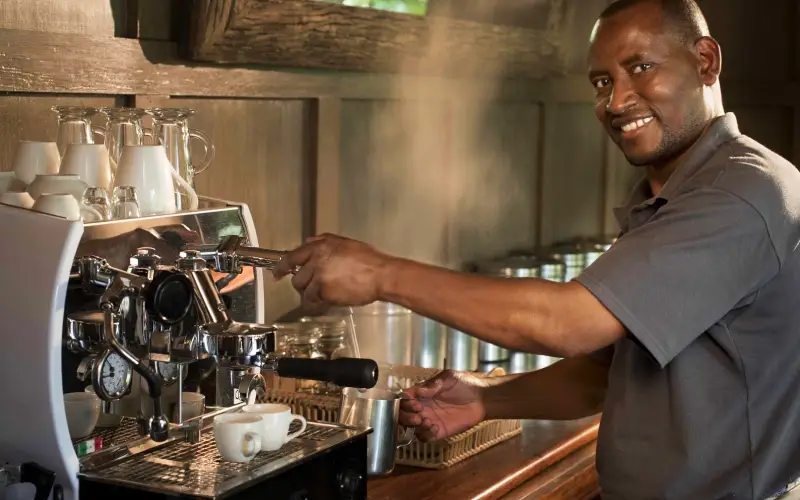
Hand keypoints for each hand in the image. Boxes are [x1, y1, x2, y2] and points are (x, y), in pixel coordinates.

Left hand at [272, 233, 393, 312]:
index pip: (293, 256)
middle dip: (303, 284)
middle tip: (314, 288)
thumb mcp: (345, 244)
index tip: (277, 273)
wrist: (380, 275)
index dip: (282, 266)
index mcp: (320, 246)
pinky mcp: (323, 291)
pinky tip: (325, 304)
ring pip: (303, 289)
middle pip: (297, 276)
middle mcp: (316, 259)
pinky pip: (312, 301)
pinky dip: (316, 305)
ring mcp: (319, 275)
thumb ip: (324, 242)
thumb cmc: (369, 260)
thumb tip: (309, 242)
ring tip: (323, 297)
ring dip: (310, 295)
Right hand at [399, 370, 487, 441]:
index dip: (405, 402)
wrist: (482, 398)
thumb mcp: (449, 378)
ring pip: (412, 427)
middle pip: (403, 415)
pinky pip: (425, 437)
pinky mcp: (439, 431)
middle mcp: (423, 407)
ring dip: (415, 426)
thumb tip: (419, 390)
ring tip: (427, 422)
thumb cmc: (466, 384)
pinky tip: (435, 427)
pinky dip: (425, 434)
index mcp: (422, 393)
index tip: (415, 403)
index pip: (405, 398)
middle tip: (418, 416)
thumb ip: (434, 384)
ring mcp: (430, 420)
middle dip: (406, 417)